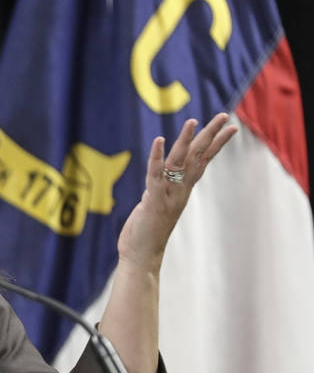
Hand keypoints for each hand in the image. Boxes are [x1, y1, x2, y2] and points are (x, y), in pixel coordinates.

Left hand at [116, 113, 236, 272]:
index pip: (202, 162)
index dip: (215, 144)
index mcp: (181, 190)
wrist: (142, 256)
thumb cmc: (147, 233)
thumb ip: (159, 192)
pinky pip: (155, 175)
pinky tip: (159, 140)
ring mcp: (167, 195)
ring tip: (193, 121)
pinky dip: (156, 157)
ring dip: (185, 140)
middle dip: (211, 135)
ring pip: (179, 162)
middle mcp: (178, 190)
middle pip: (197, 157)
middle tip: (225, 116)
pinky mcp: (152, 201)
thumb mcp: (155, 206)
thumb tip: (157, 182)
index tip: (230, 128)